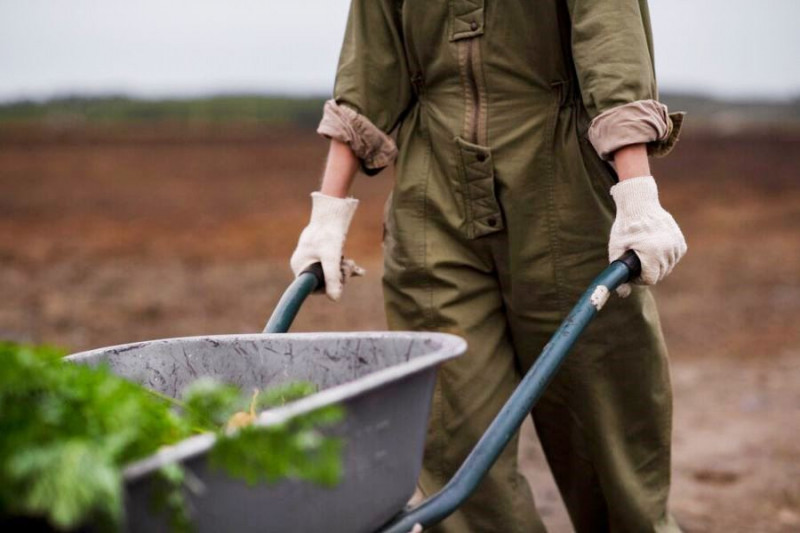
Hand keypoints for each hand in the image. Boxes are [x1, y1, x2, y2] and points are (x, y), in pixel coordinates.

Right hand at [290, 192, 363, 300]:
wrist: (332, 212)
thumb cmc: (328, 233)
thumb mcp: (332, 258)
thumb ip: (333, 278)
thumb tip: (335, 299)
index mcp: (299, 265)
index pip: (312, 287)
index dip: (327, 288)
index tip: (340, 281)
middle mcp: (304, 264)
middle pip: (323, 281)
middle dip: (339, 277)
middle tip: (349, 267)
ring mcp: (313, 259)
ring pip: (330, 273)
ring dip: (343, 271)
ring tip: (352, 263)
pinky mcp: (323, 254)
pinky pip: (333, 266)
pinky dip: (345, 267)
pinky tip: (360, 270)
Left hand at [608, 176, 686, 296]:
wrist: (639, 204)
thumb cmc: (624, 227)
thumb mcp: (616, 249)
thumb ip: (618, 273)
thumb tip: (622, 294)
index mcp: (653, 252)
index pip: (650, 280)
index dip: (639, 279)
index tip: (632, 272)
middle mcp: (668, 249)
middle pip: (660, 275)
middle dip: (647, 272)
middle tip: (635, 262)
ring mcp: (676, 245)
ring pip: (667, 267)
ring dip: (656, 265)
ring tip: (644, 254)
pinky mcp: (680, 242)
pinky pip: (673, 259)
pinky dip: (664, 258)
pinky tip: (654, 250)